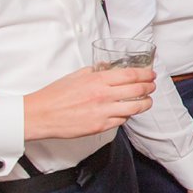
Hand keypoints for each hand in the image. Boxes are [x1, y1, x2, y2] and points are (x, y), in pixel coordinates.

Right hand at [22, 66, 154, 140]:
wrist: (40, 115)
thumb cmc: (55, 95)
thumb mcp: (75, 76)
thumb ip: (95, 70)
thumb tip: (108, 66)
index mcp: (97, 80)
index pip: (131, 75)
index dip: (145, 74)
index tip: (151, 74)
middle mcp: (104, 95)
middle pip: (138, 90)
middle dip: (150, 87)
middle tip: (152, 86)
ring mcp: (104, 112)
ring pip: (136, 107)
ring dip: (146, 103)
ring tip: (147, 100)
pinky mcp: (101, 126)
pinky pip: (122, 120)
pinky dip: (128, 115)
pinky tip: (128, 112)